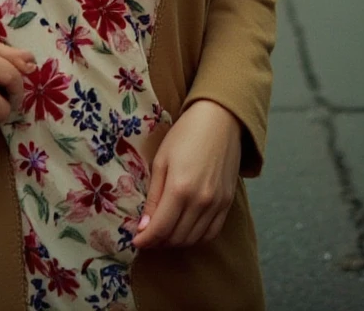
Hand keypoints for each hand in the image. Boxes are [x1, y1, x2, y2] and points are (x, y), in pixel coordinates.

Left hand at [133, 99, 241, 249]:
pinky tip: (185, 229)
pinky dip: (196, 237)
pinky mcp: (227, 204)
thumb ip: (154, 196)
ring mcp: (217, 205)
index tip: (135, 241)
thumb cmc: (185, 135)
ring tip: (164, 232)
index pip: (160, 228)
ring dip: (176, 241)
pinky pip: (211, 233)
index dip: (145, 240)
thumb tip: (143, 227)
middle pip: (176, 237)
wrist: (220, 121)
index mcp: (180, 189)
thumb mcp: (161, 161)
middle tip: (148, 234)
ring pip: (193, 239)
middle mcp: (200, 202)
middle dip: (158, 241)